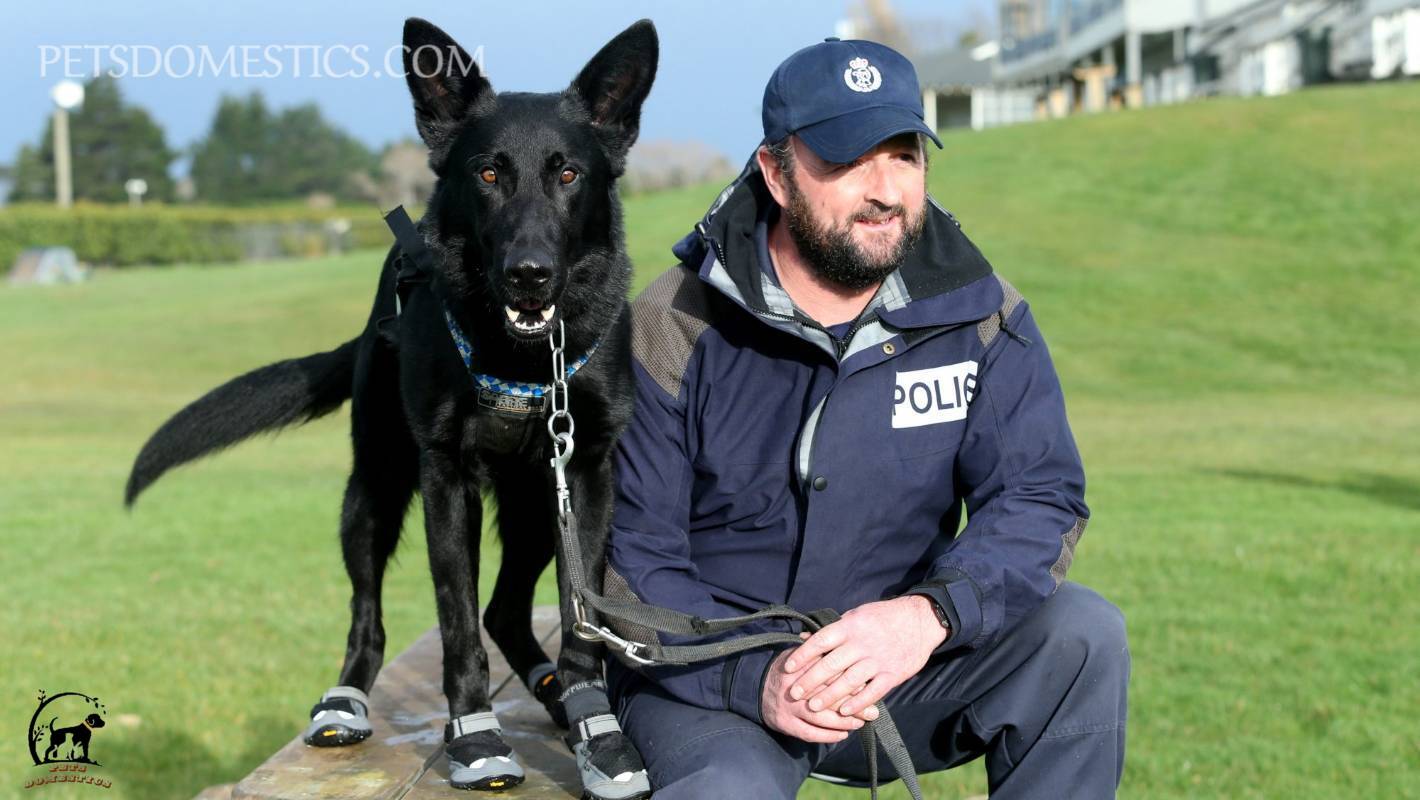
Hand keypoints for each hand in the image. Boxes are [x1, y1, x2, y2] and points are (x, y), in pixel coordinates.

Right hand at [761, 646, 866, 743]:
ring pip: (820, 717)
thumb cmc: (787, 668)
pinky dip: (828, 736)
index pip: (827, 672)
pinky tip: (843, 734)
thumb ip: (818, 648)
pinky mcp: (785, 723)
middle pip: (827, 696)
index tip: (867, 686)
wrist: (755, 685)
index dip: (848, 680)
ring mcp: (789, 707)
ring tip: (860, 723)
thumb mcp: (798, 652)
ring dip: (843, 722)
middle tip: (873, 711)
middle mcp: (793, 686)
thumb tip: (842, 633)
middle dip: (852, 705)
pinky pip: (809, 733)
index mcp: (799, 665)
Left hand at [782, 596, 946, 719]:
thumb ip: (832, 629)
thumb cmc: (883, 617)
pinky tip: (844, 711)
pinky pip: (873, 691)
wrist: (920, 620)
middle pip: (831, 664)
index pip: (821, 641)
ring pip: (849, 680)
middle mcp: (862, 643)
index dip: (803, 655)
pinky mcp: (892, 673)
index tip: (788, 668)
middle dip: (810, 680)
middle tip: (794, 693)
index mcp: (850, 626)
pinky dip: (858, 702)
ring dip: (829, 695)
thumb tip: (803, 638)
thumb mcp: (856, 615)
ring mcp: (878, 659)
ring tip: (813, 707)